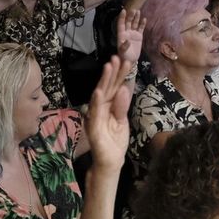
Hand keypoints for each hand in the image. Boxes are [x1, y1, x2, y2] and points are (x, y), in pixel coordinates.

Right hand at [85, 57, 134, 171]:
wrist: (110, 162)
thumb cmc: (115, 141)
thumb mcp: (122, 122)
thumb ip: (122, 106)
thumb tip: (124, 89)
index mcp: (109, 105)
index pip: (115, 86)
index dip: (120, 74)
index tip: (126, 59)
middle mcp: (101, 107)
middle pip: (107, 87)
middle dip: (112, 72)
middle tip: (117, 56)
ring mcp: (95, 116)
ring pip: (100, 95)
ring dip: (104, 81)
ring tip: (109, 67)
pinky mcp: (93, 127)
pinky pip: (94, 113)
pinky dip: (96, 102)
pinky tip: (98, 91)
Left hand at [116, 8, 144, 65]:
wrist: (130, 60)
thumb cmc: (124, 56)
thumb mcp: (122, 52)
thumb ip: (124, 46)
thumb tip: (127, 41)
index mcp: (121, 35)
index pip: (121, 24)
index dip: (122, 17)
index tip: (123, 11)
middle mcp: (127, 32)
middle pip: (128, 22)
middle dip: (130, 16)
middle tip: (133, 10)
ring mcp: (133, 34)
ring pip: (134, 23)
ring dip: (136, 18)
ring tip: (138, 11)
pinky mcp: (139, 36)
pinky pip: (140, 28)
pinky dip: (142, 24)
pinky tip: (144, 19)